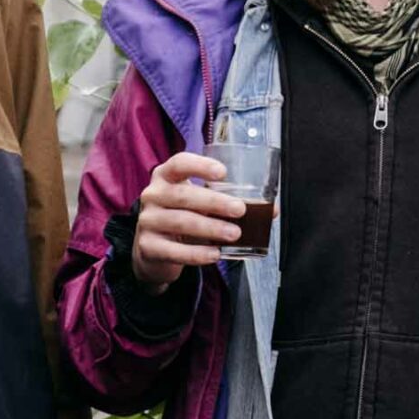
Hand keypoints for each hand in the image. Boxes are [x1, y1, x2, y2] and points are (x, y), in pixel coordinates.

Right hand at [130, 151, 243, 290]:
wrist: (153, 251)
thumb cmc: (184, 218)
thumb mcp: (200, 205)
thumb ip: (228, 202)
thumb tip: (271, 210)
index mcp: (166, 177)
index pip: (179, 163)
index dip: (200, 165)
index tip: (223, 173)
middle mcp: (153, 195)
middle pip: (183, 195)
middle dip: (214, 202)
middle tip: (240, 210)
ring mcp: (147, 221)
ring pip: (181, 222)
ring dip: (210, 228)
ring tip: (234, 234)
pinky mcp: (148, 246)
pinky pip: (174, 250)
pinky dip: (197, 253)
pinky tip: (216, 254)